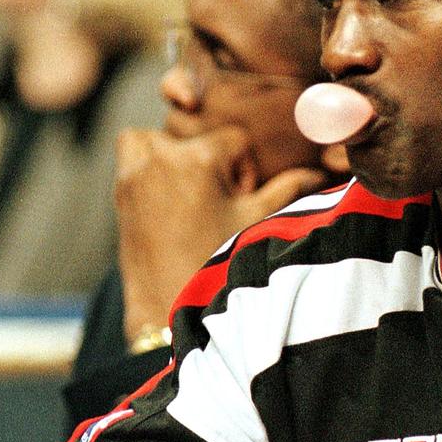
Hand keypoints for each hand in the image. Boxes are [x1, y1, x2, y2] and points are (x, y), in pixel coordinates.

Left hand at [115, 126, 326, 337]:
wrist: (168, 307)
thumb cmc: (217, 263)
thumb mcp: (258, 222)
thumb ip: (290, 189)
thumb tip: (321, 172)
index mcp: (198, 159)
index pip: (233, 139)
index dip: (244, 169)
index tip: (240, 200)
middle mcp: (160, 159)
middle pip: (191, 135)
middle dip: (206, 158)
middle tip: (216, 196)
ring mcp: (134, 175)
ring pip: (150, 138)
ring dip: (168, 154)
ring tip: (188, 190)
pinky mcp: (120, 194)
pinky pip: (130, 160)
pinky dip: (146, 168)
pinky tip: (169, 202)